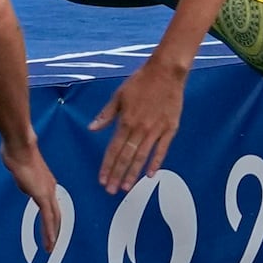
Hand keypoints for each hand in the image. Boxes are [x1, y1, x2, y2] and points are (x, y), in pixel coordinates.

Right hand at [10, 148, 73, 262]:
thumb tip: (20, 177)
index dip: (52, 218)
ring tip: (50, 248)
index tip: (51, 228)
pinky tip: (50, 242)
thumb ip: (21, 173)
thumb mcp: (18, 165)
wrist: (19, 146)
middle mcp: (50, 187)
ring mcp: (48, 191)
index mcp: (46, 182)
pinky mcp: (42, 195)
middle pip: (56, 213)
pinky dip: (49, 232)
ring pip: (53, 219)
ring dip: (52, 235)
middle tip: (53, 244)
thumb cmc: (16, 150)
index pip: (51, 205)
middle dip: (55, 230)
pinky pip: (48, 218)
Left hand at [94, 55, 185, 190]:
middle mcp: (140, 129)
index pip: (113, 149)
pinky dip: (155, 162)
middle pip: (126, 156)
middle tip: (111, 190)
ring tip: (126, 187)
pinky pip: (162, 149)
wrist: (166, 72)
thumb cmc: (140, 82)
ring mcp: (156, 130)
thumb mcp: (119, 96)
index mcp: (125, 121)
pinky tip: (149, 175)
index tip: (102, 179)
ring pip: (142, 156)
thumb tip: (91, 128)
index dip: (107, 166)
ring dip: (133, 173)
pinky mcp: (170, 128)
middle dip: (117, 175)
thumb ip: (106, 115)